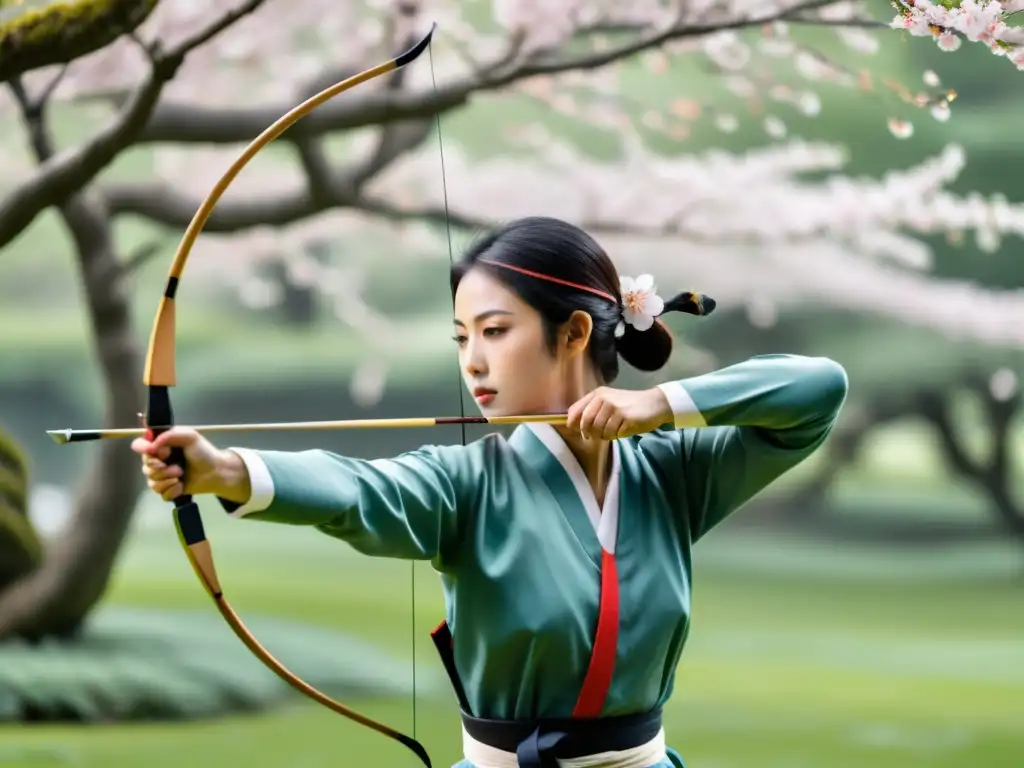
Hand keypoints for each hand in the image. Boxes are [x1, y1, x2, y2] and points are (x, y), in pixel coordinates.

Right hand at [131, 427, 247, 502]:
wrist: (216, 472)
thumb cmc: (203, 452)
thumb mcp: (189, 436)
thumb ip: (169, 436)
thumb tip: (151, 447)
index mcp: (161, 445)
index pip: (139, 445)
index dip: (143, 449)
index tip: (153, 451)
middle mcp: (158, 460)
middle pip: (145, 466)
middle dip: (160, 468)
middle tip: (177, 467)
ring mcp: (162, 476)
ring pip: (151, 482)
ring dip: (167, 479)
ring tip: (181, 475)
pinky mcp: (168, 490)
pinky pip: (160, 493)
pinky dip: (171, 491)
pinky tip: (181, 486)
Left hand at [566, 386, 672, 440]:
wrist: (654, 403)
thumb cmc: (629, 405)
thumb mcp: (609, 401)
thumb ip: (592, 410)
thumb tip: (574, 425)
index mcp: (598, 394)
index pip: (575, 410)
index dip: (573, 423)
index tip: (578, 431)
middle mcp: (604, 399)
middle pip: (586, 423)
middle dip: (589, 433)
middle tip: (596, 436)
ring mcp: (615, 408)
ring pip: (599, 431)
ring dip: (605, 435)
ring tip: (613, 431)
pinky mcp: (625, 418)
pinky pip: (613, 434)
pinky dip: (616, 436)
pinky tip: (623, 430)